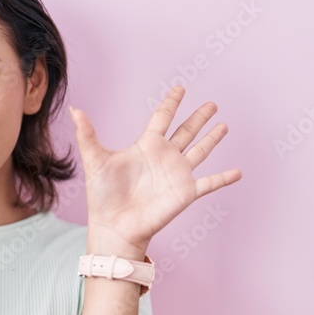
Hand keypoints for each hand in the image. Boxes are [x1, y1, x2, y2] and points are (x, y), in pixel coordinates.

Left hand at [69, 85, 241, 253]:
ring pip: (200, 151)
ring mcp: (177, 174)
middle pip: (185, 131)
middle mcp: (164, 157)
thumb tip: (75, 109)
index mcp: (146, 146)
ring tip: (224, 125)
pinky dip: (224, 178)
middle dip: (198, 117)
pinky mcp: (185, 193)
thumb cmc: (102, 195)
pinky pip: (210, 183)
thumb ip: (87, 134)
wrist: (114, 226)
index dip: (171, 103)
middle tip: (211, 103)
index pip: (162, 118)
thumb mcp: (95, 160)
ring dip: (212, 139)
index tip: (180, 89)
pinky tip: (238, 172)